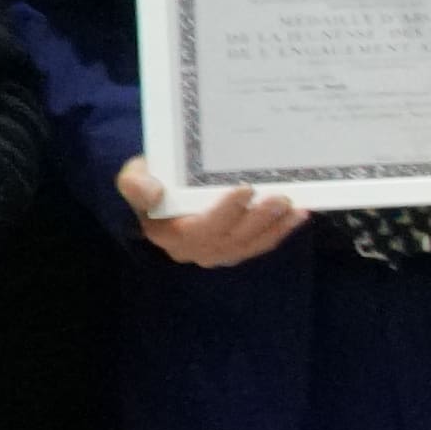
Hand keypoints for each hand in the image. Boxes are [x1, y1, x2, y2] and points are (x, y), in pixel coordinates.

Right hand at [114, 156, 300, 268]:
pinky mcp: (233, 250)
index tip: (246, 189)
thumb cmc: (149, 181)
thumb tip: (154, 193)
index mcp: (167, 234)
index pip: (200, 227)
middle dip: (258, 219)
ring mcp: (215, 252)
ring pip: (249, 245)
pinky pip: (258, 245)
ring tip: (296, 209)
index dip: (225, 211)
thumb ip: (136, 184)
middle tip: (281, 198)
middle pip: (231, 239)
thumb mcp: (133, 176)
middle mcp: (192, 250)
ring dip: (275, 228)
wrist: (160, 191)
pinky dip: (279, 232)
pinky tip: (297, 216)